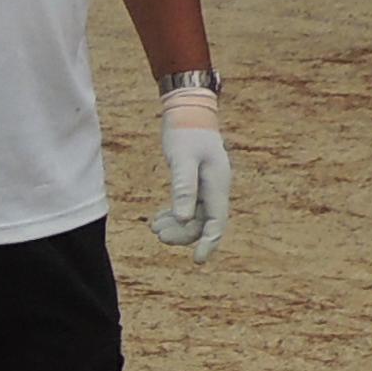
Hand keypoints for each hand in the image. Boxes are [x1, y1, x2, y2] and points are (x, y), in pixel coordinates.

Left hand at [150, 89, 230, 259]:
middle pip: (203, 223)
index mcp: (217, 184)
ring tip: (154, 227)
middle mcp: (216, 188)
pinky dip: (174, 215)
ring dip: (176, 226)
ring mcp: (208, 186)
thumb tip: (182, 218)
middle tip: (157, 233)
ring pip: (194, 217)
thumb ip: (184, 188)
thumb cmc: (186, 132)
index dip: (209, 243)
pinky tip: (157, 219)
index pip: (217, 222)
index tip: (198, 261)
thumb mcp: (182, 159)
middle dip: (182, 234)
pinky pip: (189, 208)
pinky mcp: (197, 183)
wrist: (188, 110)